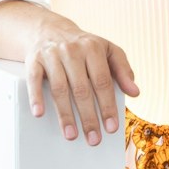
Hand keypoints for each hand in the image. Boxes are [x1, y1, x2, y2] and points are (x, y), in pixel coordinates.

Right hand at [26, 14, 138, 145]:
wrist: (51, 29)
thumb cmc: (83, 46)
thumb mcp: (108, 50)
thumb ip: (123, 70)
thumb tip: (135, 92)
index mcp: (93, 48)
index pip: (102, 82)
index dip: (107, 106)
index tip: (111, 127)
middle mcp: (72, 50)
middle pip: (81, 89)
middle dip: (88, 117)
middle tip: (93, 139)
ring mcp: (52, 55)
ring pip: (59, 88)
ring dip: (65, 114)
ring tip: (71, 135)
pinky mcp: (34, 60)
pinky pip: (34, 80)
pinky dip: (36, 97)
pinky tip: (39, 113)